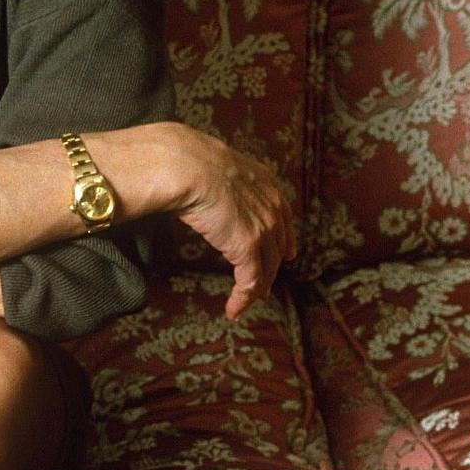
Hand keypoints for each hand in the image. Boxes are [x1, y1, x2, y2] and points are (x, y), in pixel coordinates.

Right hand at [130, 122, 296, 320]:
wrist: (184, 164)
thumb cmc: (185, 159)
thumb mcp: (211, 164)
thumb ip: (216, 177)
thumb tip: (195, 179)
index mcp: (264, 181)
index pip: (282, 215)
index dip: (284, 238)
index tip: (285, 252)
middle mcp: (271, 205)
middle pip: (277, 245)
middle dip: (272, 266)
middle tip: (263, 282)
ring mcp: (262, 227)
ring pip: (266, 267)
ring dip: (256, 288)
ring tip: (245, 300)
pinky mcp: (248, 248)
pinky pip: (250, 281)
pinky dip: (242, 299)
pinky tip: (233, 310)